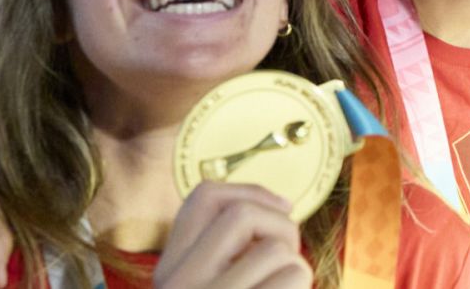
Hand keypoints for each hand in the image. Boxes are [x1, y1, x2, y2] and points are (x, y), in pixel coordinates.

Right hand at [155, 182, 310, 288]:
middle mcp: (178, 283)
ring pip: (274, 248)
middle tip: (290, 252)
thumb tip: (280, 205)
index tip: (282, 206)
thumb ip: (223, 252)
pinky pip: (293, 274)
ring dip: (294, 264)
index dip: (252, 191)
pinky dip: (301, 283)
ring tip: (283, 286)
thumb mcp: (207, 281)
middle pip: (241, 214)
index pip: (203, 198)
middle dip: (280, 225)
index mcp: (169, 270)